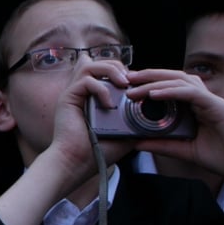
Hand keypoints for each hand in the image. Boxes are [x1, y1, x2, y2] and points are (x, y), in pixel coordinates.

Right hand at [44, 59, 137, 179]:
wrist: (79, 163)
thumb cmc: (99, 150)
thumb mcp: (124, 131)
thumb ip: (135, 118)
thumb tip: (155, 113)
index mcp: (92, 96)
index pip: (105, 70)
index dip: (121, 71)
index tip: (136, 85)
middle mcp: (81, 91)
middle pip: (98, 61)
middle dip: (117, 67)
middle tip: (129, 82)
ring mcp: (74, 93)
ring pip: (90, 65)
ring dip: (110, 71)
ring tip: (123, 85)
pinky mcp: (67, 98)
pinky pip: (85, 82)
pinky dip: (101, 89)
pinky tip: (108, 105)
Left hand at [125, 69, 223, 184]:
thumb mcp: (187, 151)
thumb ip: (164, 145)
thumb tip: (137, 143)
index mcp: (197, 108)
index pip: (170, 88)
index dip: (149, 85)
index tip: (128, 89)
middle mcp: (203, 100)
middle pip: (173, 78)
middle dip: (148, 76)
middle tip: (125, 79)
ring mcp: (211, 101)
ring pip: (179, 82)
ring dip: (154, 81)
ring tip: (133, 86)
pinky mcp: (218, 107)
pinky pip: (191, 94)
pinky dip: (171, 91)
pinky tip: (153, 94)